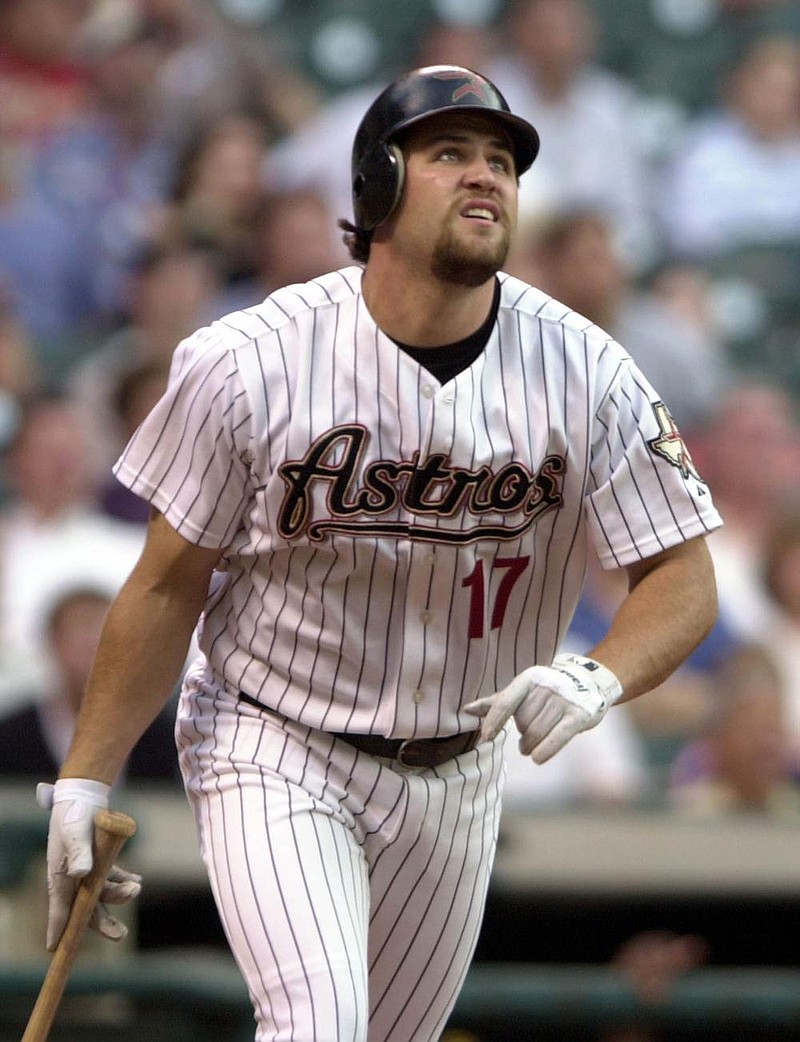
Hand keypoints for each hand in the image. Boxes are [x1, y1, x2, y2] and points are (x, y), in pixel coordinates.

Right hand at [37, 779, 141, 950]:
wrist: (84, 796)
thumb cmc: (74, 815)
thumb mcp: (75, 832)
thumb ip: (79, 853)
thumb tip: (80, 874)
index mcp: (60, 876)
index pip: (59, 908)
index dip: (58, 928)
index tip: (54, 949)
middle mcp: (73, 878)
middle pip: (86, 908)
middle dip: (103, 922)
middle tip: (120, 935)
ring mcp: (87, 870)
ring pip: (103, 892)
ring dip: (120, 893)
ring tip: (136, 887)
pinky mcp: (100, 860)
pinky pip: (113, 876)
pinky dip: (125, 879)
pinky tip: (137, 879)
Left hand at [463, 653, 622, 762]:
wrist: (588, 682)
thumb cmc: (546, 691)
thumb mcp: (522, 691)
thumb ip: (495, 702)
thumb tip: (465, 709)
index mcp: (528, 678)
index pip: (505, 701)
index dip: (493, 721)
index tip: (485, 737)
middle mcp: (546, 686)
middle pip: (523, 723)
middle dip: (522, 735)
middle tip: (526, 736)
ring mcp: (564, 700)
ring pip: (537, 733)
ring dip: (531, 746)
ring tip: (530, 746)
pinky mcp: (579, 714)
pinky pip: (558, 737)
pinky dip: (545, 751)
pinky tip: (537, 758)